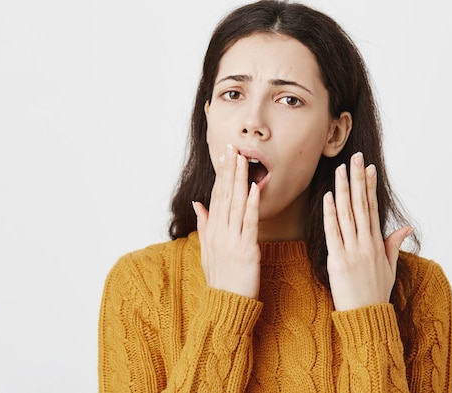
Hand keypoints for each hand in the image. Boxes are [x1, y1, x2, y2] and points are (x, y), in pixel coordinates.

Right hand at [192, 144, 260, 298]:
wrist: (227, 304)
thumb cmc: (220, 279)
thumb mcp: (207, 251)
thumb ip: (204, 225)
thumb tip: (198, 203)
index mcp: (212, 231)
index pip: (216, 196)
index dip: (221, 175)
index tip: (224, 156)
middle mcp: (220, 232)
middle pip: (225, 195)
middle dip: (229, 170)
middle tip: (232, 148)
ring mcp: (232, 240)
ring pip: (236, 205)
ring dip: (240, 181)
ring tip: (243, 160)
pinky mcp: (247, 250)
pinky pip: (249, 224)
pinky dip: (251, 206)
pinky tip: (253, 190)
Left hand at [323, 152, 412, 310]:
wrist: (366, 316)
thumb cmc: (376, 293)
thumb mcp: (390, 268)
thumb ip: (394, 245)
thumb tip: (404, 228)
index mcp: (376, 243)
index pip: (372, 208)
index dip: (369, 187)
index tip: (367, 168)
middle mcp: (365, 243)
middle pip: (360, 205)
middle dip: (357, 180)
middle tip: (354, 158)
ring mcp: (352, 250)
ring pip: (347, 214)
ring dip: (343, 190)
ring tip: (340, 170)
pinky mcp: (338, 260)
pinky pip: (333, 232)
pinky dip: (330, 214)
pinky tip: (329, 196)